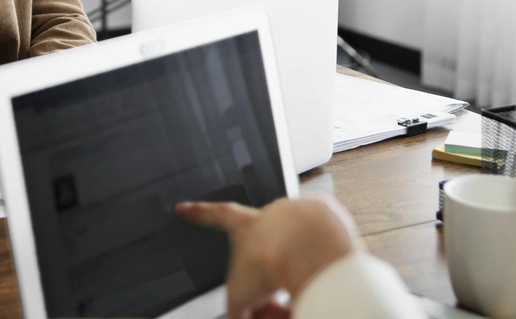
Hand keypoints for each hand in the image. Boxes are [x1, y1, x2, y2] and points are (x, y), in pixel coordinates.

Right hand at [176, 197, 359, 318]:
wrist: (307, 247)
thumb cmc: (272, 260)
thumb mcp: (240, 296)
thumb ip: (240, 309)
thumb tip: (243, 316)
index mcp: (246, 226)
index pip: (217, 215)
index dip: (198, 213)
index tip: (184, 207)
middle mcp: (275, 217)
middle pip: (267, 258)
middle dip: (271, 286)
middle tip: (279, 308)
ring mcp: (303, 220)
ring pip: (297, 264)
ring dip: (296, 288)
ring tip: (294, 304)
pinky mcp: (331, 229)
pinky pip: (323, 263)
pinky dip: (319, 281)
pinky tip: (314, 293)